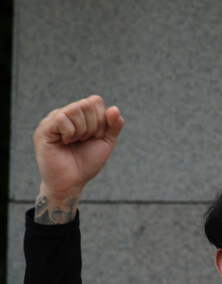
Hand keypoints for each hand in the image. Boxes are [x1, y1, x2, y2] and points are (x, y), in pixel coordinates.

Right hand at [33, 95, 123, 222]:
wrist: (72, 182)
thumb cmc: (86, 162)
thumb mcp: (106, 142)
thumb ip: (114, 125)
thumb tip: (114, 109)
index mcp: (79, 115)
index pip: (96, 101)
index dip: (102, 120)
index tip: (96, 136)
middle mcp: (65, 113)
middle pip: (87, 103)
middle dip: (93, 126)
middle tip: (84, 140)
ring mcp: (53, 119)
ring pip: (75, 109)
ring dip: (82, 130)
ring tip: (74, 142)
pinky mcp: (44, 129)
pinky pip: (62, 118)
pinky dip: (70, 133)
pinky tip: (65, 142)